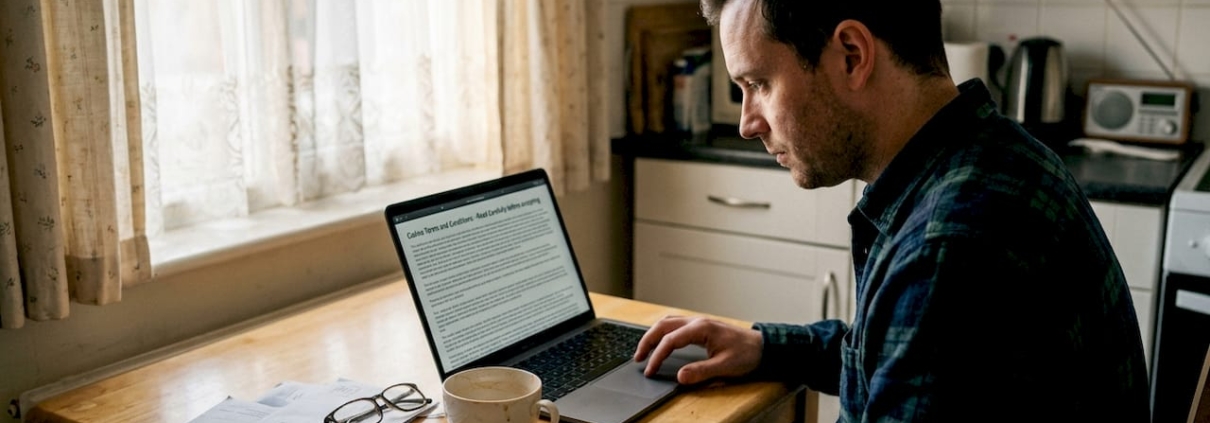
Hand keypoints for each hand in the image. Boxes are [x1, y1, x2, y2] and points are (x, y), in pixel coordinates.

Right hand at [633, 315, 763, 384]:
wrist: (762, 346)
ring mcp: (698, 322)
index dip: (657, 356)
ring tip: (644, 351)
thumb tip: (680, 377)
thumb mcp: (725, 367)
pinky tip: (660, 342)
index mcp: (701, 328)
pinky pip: (675, 325)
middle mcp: (697, 321)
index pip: (670, 340)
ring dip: (653, 335)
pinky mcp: (700, 327)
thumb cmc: (746, 354)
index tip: (651, 370)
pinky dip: (663, 332)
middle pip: (663, 326)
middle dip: (647, 341)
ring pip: (667, 323)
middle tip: (638, 358)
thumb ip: (701, 372)